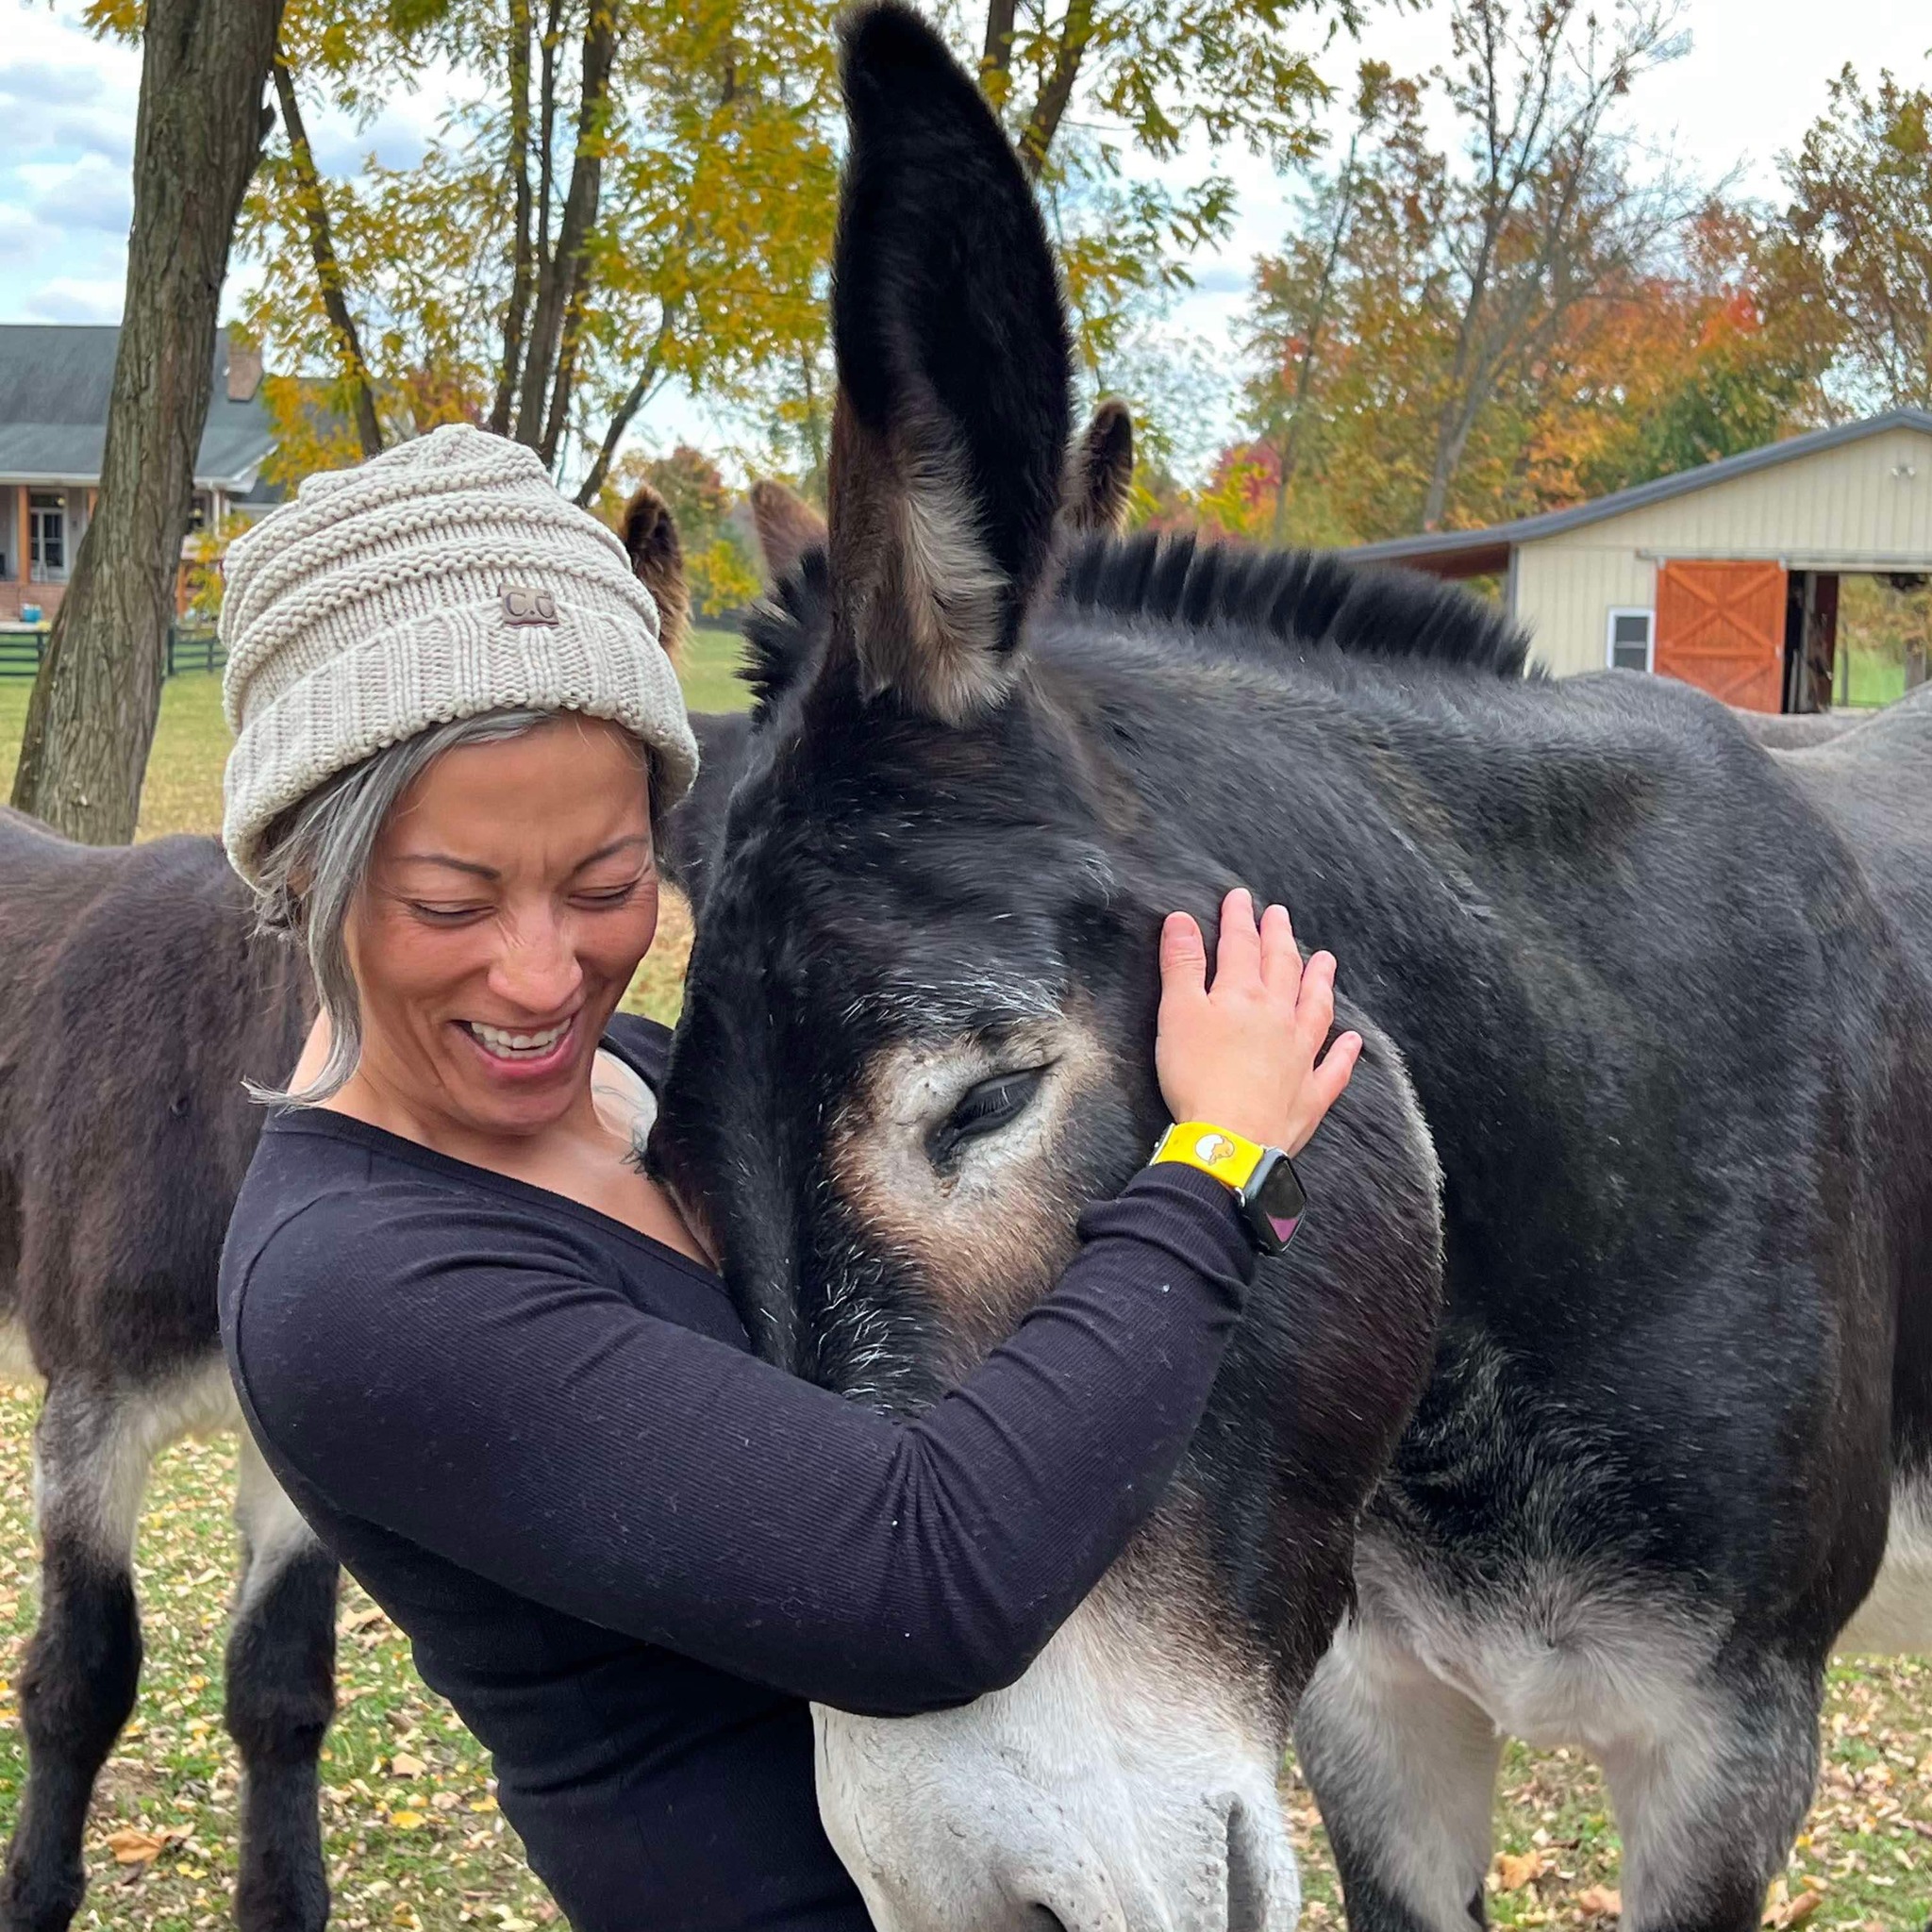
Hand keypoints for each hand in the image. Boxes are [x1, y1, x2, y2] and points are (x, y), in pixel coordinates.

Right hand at [1155, 888, 1361, 1156]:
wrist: (1229, 1141)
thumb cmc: (1197, 1078)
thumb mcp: (1177, 1014)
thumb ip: (1181, 965)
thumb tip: (1182, 919)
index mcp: (1243, 996)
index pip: (1241, 946)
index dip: (1238, 919)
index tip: (1239, 897)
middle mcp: (1279, 1018)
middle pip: (1282, 968)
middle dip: (1279, 938)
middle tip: (1280, 914)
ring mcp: (1300, 1056)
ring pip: (1315, 1008)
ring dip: (1320, 981)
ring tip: (1326, 960)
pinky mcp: (1309, 1095)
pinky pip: (1334, 1069)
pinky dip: (1345, 1053)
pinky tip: (1353, 1040)